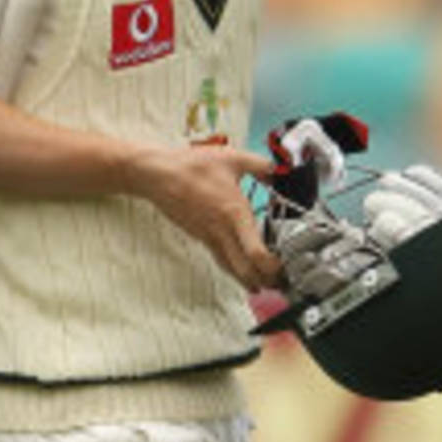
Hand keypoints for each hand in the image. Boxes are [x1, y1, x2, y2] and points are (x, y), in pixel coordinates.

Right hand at [129, 143, 279, 291]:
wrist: (159, 175)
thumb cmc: (191, 166)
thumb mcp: (233, 158)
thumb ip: (260, 165)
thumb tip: (277, 171)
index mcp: (234, 213)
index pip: (255, 253)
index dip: (271, 266)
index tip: (283, 266)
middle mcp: (222, 231)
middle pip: (245, 270)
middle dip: (265, 280)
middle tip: (280, 282)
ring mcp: (209, 237)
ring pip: (232, 269)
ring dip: (249, 280)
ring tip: (265, 284)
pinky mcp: (201, 237)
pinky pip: (221, 260)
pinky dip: (235, 270)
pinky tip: (242, 271)